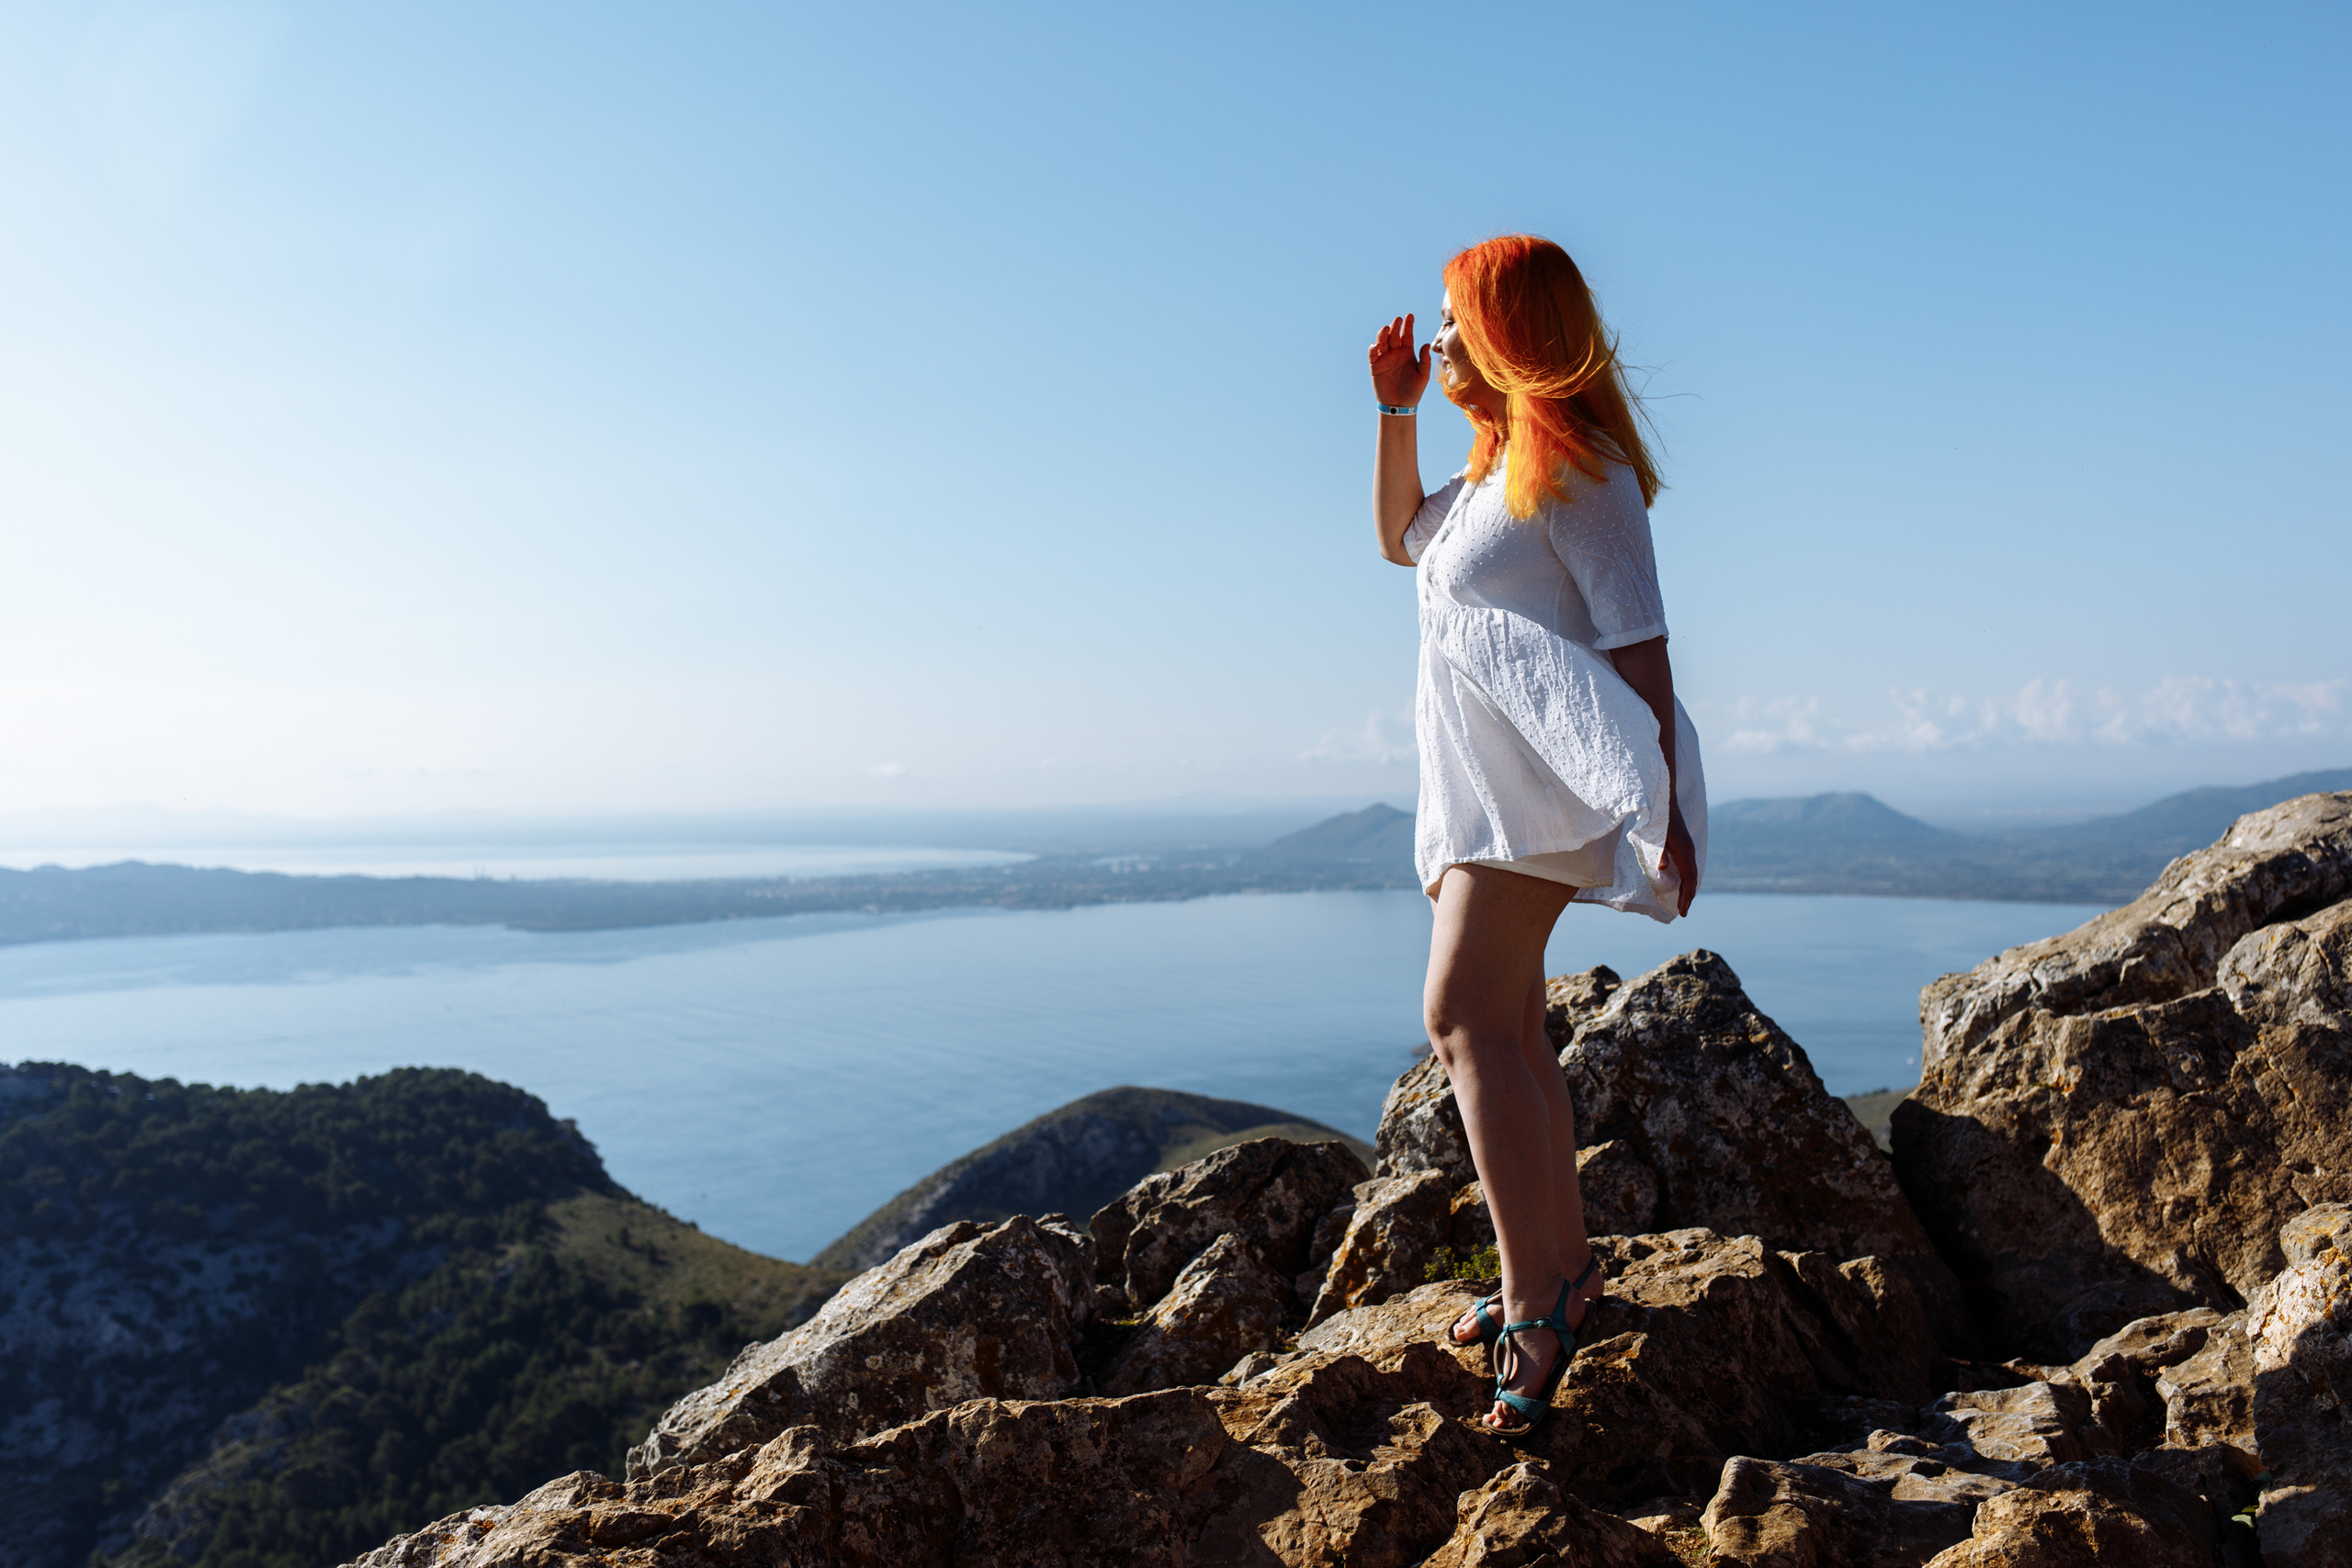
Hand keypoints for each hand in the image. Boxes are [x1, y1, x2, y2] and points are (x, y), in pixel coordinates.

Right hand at [1368, 314, 1431, 407]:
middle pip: (1394, 335)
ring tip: (1386, 329)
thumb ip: (1424, 360)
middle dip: (1395, 327)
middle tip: (1398, 320)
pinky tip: (1377, 345)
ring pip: (1382, 342)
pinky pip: (1373, 355)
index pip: (1407, 335)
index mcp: (1407, 352)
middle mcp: (1395, 353)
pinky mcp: (1375, 366)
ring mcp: (1385, 359)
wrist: (1400, 406)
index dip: (1408, 325)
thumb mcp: (1423, 375)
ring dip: (1383, 334)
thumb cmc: (1414, 391)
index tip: (1409, 316)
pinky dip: (1373, 349)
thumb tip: (1426, 344)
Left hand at [1664, 803, 1699, 917]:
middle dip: (1688, 896)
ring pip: (1691, 873)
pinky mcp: (1684, 847)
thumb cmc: (1660, 819)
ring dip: (1688, 888)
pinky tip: (1680, 884)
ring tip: (1683, 902)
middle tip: (1682, 912)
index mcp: (1684, 852)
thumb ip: (1661, 852)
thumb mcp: (1658, 836)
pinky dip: (1686, 879)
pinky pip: (1687, 867)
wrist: (1666, 801)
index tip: (1682, 912)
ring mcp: (1688, 849)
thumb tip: (1662, 869)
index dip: (1686, 896)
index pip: (1689, 879)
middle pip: (1692, 879)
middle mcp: (1689, 852)